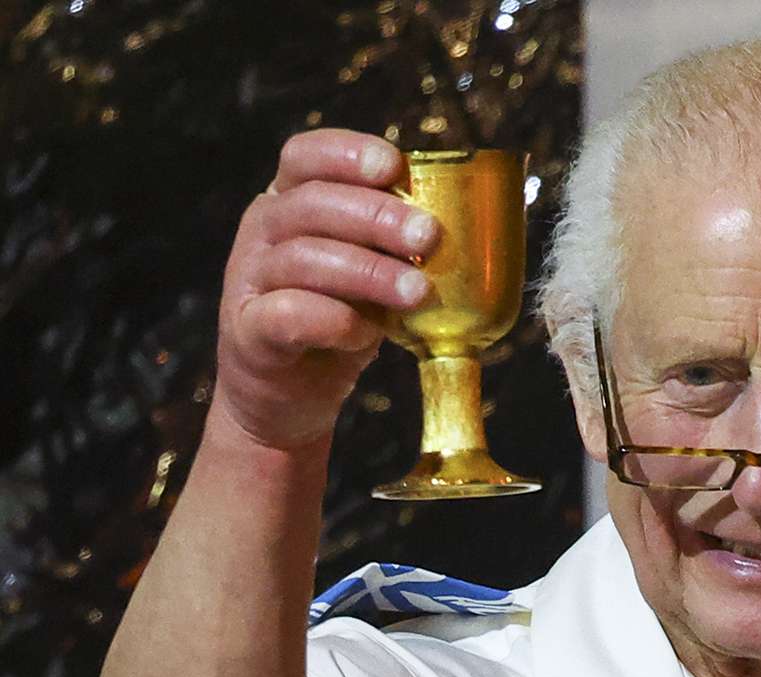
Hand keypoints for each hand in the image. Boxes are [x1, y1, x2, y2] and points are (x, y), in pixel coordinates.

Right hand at [213, 129, 437, 449]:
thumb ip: (397, 249)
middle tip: (429, 237)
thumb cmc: (341, 322)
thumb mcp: (372, 275)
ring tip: (418, 292)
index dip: (347, 152)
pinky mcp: (247, 331)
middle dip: (376, 216)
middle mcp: (263, 231)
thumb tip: (471, 229)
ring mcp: (249, 279)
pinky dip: (333, 320)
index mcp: (291, 202)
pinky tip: (367, 333)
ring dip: (369, 273)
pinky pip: (287, 313)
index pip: (306, 156)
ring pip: (303, 258)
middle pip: (311, 204)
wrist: (291, 397)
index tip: (393, 166)